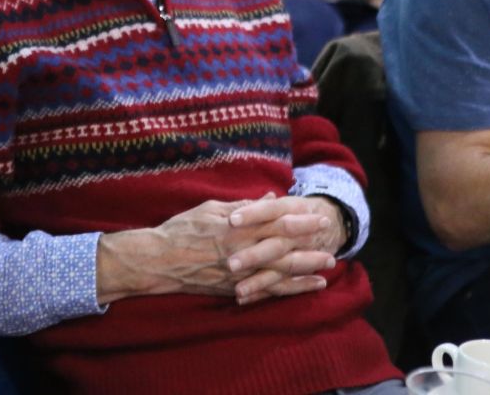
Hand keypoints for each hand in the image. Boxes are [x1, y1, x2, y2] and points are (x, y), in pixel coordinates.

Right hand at [96, 194, 338, 305]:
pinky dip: (291, 290)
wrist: (159, 261)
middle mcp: (242, 251)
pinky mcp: (236, 289)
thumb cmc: (181, 230)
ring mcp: (240, 273)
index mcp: (237, 228)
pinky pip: (269, 291)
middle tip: (330, 239)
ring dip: (306, 269)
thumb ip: (243, 206)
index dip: (300, 220)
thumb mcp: (211, 209)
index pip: (276, 222)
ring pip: (281, 273)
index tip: (318, 216)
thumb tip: (269, 198)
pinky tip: (307, 288)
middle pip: (284, 247)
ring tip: (328, 267)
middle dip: (309, 243)